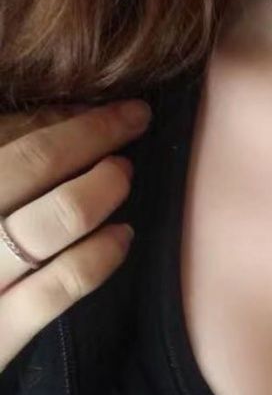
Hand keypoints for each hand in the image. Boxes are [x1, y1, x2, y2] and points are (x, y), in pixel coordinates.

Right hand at [0, 100, 150, 371]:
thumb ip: (0, 169)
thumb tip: (52, 123)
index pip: (3, 134)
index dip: (57, 115)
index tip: (98, 106)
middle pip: (31, 162)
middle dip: (93, 133)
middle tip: (134, 118)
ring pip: (51, 220)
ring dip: (100, 189)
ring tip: (125, 173)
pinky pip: (57, 288)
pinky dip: (97, 257)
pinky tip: (124, 238)